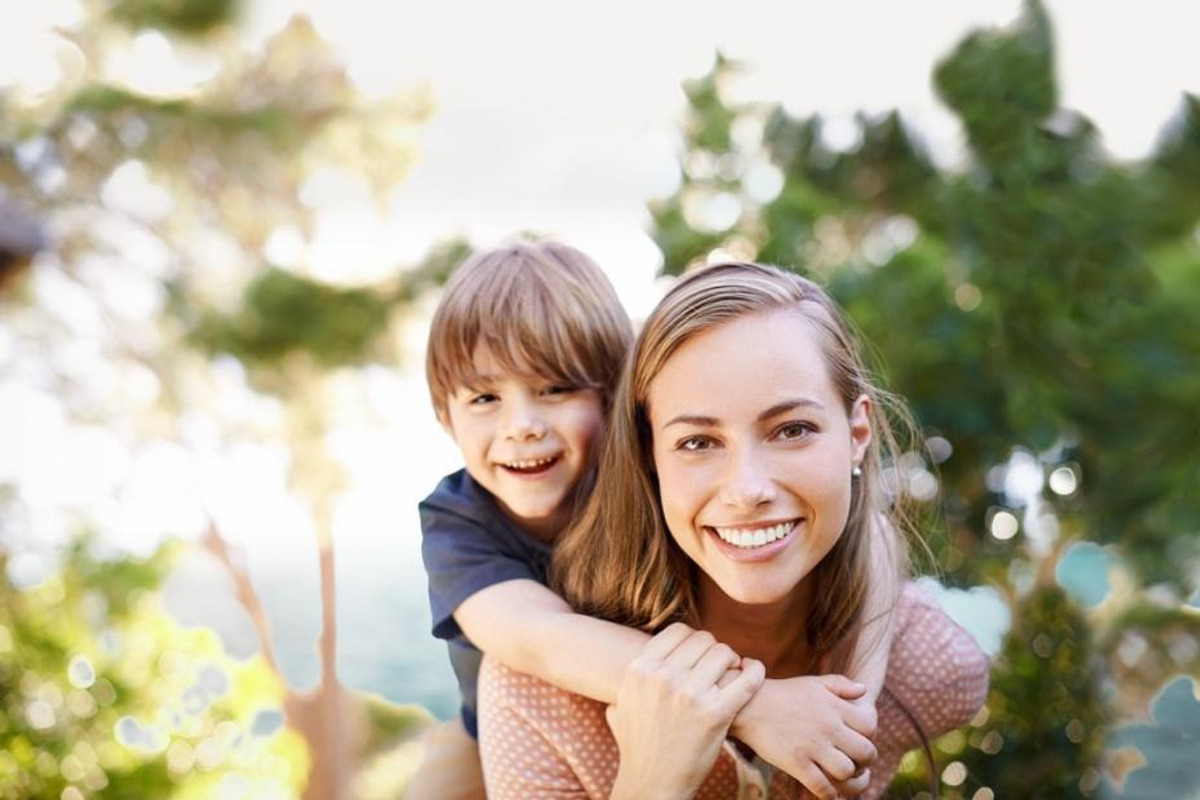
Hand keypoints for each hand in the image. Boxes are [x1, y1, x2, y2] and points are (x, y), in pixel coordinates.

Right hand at [607, 623, 764, 799]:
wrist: (651, 785)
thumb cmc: (638, 747)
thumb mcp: (621, 705)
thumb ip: (630, 679)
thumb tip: (630, 658)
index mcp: (640, 669)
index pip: (679, 631)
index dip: (695, 640)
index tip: (700, 655)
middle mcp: (662, 677)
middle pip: (704, 640)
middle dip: (714, 651)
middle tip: (720, 667)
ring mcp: (689, 695)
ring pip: (724, 653)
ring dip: (732, 661)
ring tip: (732, 675)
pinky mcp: (715, 714)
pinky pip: (746, 679)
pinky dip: (756, 672)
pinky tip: (754, 673)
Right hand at [731, 675, 877, 799]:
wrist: (748, 705)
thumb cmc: (783, 694)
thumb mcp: (813, 683)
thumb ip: (841, 685)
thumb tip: (864, 690)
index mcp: (834, 706)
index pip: (870, 727)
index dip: (869, 737)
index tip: (859, 741)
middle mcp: (827, 726)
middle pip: (865, 752)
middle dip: (865, 762)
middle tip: (857, 763)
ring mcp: (812, 746)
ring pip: (847, 772)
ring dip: (847, 778)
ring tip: (840, 776)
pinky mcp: (796, 763)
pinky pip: (822, 786)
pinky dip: (829, 794)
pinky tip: (827, 791)